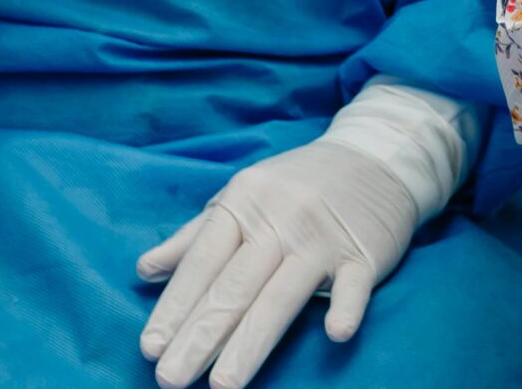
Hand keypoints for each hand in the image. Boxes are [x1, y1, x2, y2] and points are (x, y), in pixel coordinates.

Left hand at [138, 138, 420, 388]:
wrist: (377, 154)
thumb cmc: (299, 182)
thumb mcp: (243, 194)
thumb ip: (195, 235)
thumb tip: (144, 270)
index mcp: (244, 202)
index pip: (202, 263)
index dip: (174, 306)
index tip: (149, 348)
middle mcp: (280, 219)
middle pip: (234, 286)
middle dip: (200, 336)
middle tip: (170, 379)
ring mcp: (323, 237)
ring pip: (281, 295)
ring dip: (250, 342)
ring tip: (222, 384)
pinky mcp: (364, 253)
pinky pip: (354, 285)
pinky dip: (346, 307)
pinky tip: (335, 333)